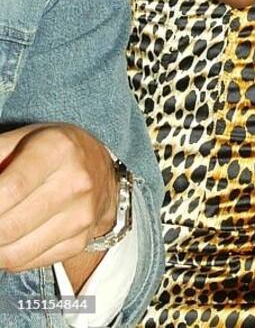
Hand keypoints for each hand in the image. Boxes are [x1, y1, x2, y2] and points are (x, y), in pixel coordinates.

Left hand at [0, 124, 116, 272]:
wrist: (98, 167)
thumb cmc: (49, 149)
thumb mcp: (20, 139)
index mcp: (57, 149)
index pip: (10, 189)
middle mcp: (75, 183)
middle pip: (8, 227)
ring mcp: (80, 216)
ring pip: (14, 253)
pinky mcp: (78, 242)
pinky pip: (27, 262)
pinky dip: (8, 256)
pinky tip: (8, 238)